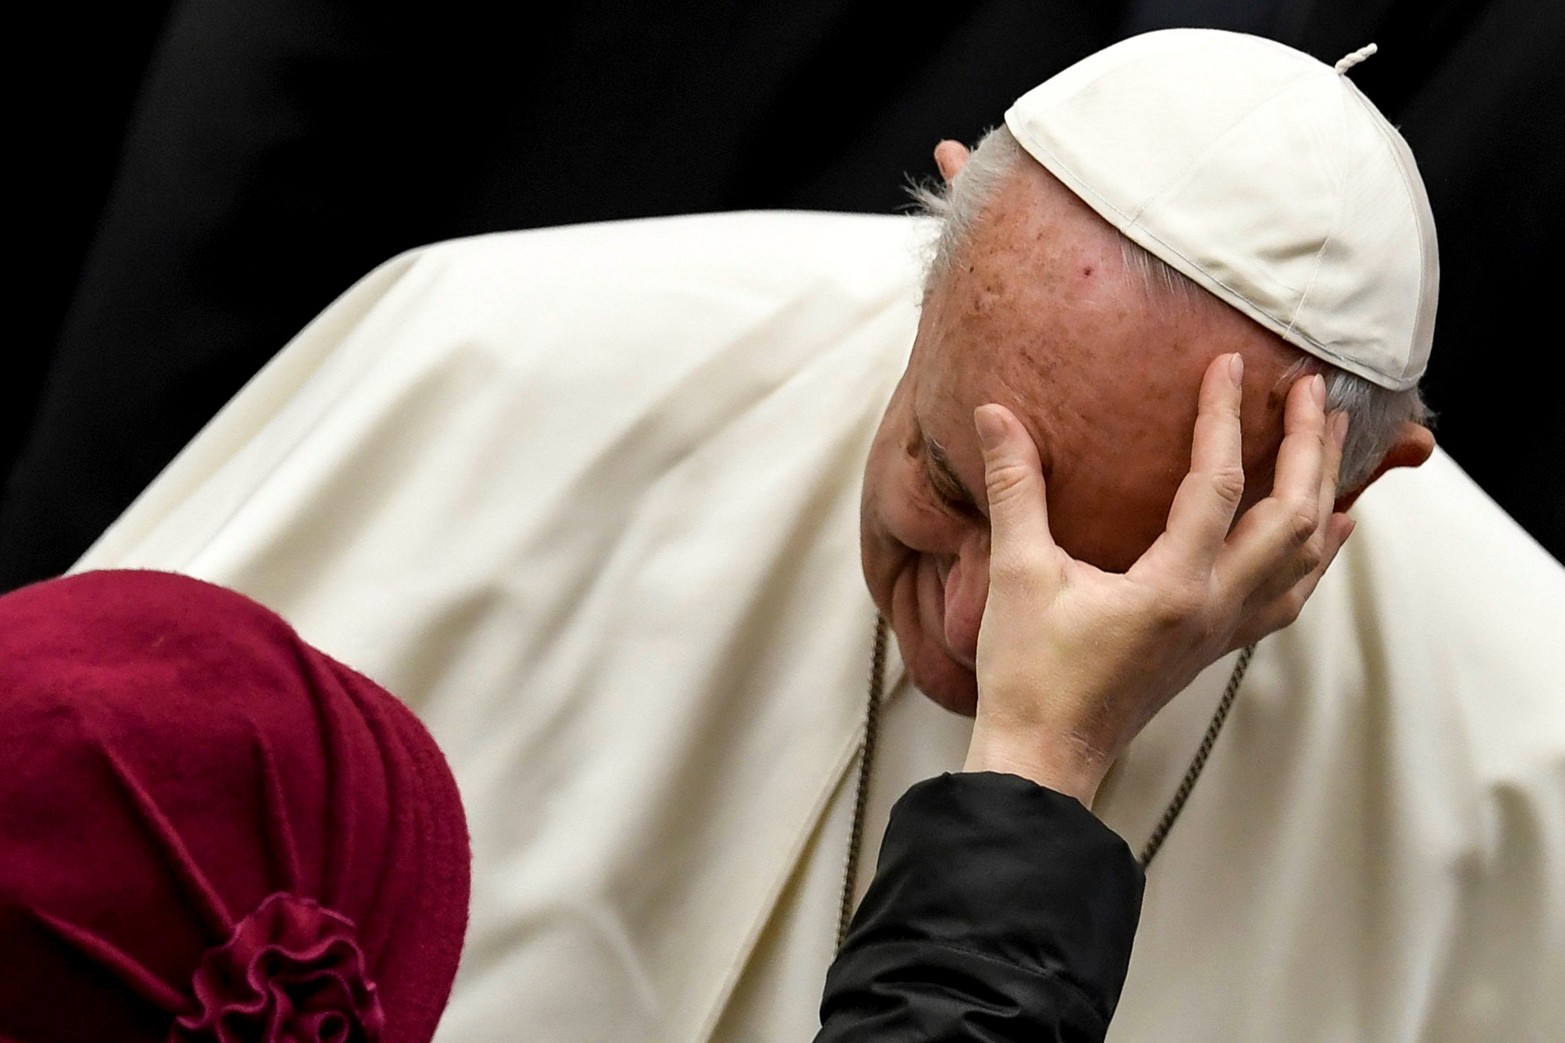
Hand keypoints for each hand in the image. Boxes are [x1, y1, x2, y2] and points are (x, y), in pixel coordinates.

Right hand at [963, 353, 1350, 804]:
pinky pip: (1291, 593)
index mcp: (1172, 587)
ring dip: (1323, 491)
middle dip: (1308, 447)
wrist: (1045, 756)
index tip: (1228, 364)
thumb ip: (1016, 489)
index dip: (1224, 417)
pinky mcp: (1215, 646)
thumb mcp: (1017, 574)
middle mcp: (1214, 608)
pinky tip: (1328, 530)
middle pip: (1292, 516)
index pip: (1217, 484)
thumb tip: (995, 415)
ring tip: (1332, 440)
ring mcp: (1222, 631)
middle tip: (1312, 390)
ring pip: (1305, 556)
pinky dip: (1317, 552)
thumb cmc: (1029, 675)